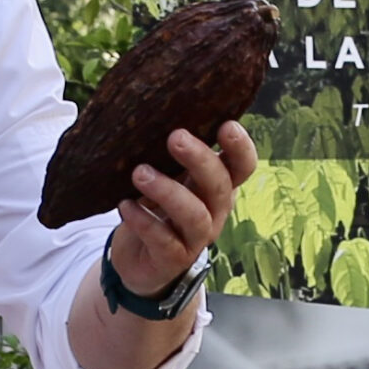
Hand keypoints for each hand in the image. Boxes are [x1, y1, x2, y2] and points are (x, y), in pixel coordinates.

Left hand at [112, 122, 258, 299]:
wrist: (139, 261)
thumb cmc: (156, 208)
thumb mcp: (167, 177)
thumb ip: (168, 154)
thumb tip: (150, 107)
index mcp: (216, 186)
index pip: (242, 167)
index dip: (241, 148)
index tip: (226, 125)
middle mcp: (213, 211)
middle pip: (219, 187)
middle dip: (200, 160)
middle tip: (175, 137)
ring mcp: (195, 238)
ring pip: (194, 215)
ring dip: (168, 191)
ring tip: (140, 172)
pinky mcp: (172, 259)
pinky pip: (163, 240)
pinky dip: (143, 220)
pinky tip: (125, 205)